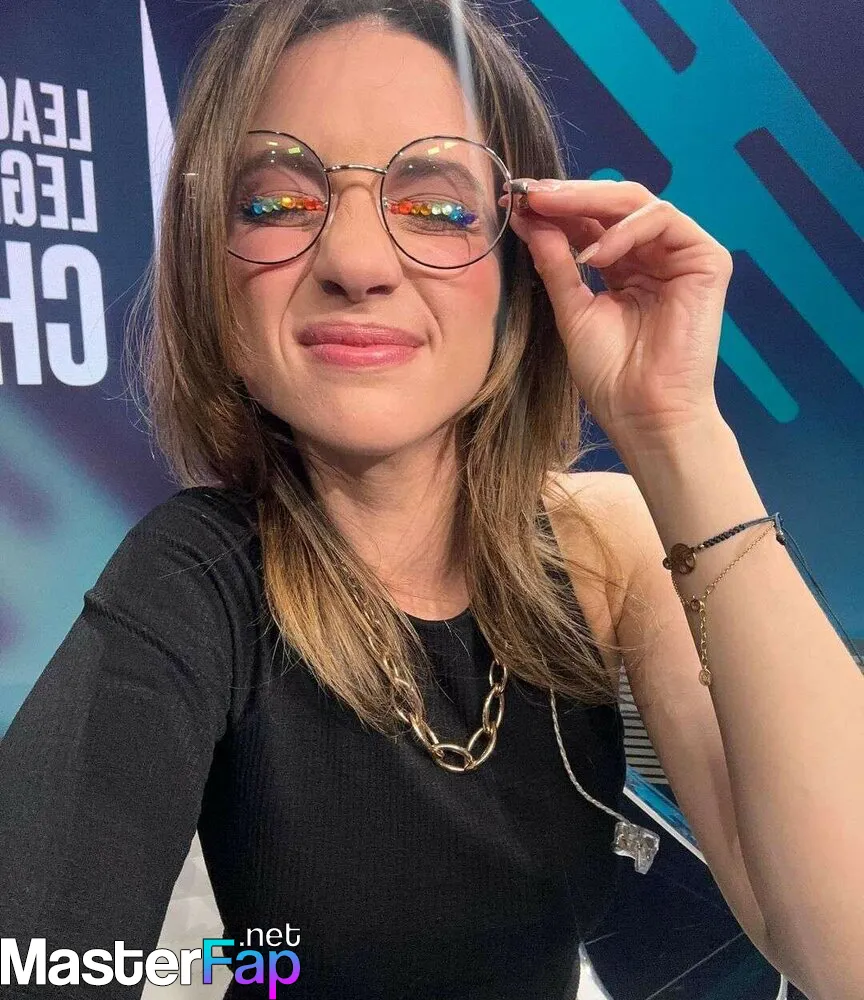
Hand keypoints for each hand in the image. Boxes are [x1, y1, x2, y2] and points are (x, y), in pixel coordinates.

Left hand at [499, 178, 732, 442]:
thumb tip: (527, 219)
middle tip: (527, 193)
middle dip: (567, 195)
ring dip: (588, 202)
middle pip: (612, 204)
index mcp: (623, 266)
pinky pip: (662, 221)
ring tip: (549, 211)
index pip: (589, 222)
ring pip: (636, 202)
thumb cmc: (610, 374)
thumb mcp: (572, 310)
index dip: (554, 208)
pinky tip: (593, 254)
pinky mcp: (706, 260)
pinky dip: (625, 230)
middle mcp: (653, 255)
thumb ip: (555, 263)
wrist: (643, 413)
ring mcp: (681, 255)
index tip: (514, 201)